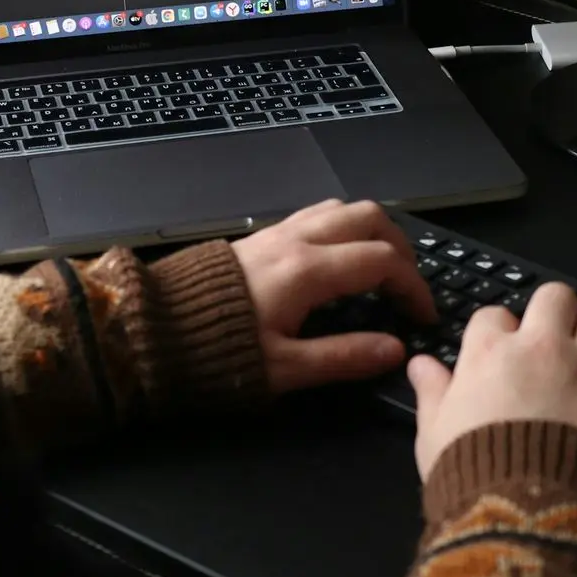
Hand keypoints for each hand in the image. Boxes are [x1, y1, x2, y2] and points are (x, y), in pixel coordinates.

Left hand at [232, 200, 435, 392]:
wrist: (150, 330)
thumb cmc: (216, 353)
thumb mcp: (284, 368)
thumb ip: (344, 357)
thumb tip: (396, 350)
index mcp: (309, 271)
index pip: (384, 261)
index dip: (414, 286)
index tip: (425, 316)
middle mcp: (298, 240)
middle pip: (370, 217)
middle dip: (401, 247)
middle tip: (408, 286)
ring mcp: (278, 232)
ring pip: (342, 208)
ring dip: (373, 231)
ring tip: (381, 268)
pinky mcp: (262, 236)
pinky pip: (317, 215)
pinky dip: (344, 228)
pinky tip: (340, 258)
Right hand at [407, 282, 576, 480]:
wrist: (522, 518)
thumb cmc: (468, 477)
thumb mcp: (433, 436)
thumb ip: (433, 392)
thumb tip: (420, 364)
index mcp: (491, 352)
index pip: (494, 314)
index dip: (498, 334)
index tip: (501, 355)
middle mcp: (544, 347)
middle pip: (556, 296)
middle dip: (556, 315)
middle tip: (556, 344)